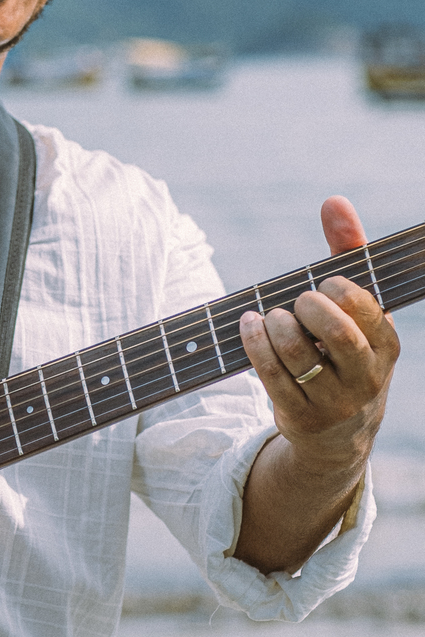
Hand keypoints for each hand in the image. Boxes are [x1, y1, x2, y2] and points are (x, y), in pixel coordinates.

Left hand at [234, 197, 398, 574]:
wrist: (340, 434)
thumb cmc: (346, 352)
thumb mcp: (357, 309)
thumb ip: (349, 253)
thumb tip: (334, 201)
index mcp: (387, 345)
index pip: (363, 307)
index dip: (335, 289)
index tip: (322, 286)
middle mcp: (366, 376)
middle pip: (335, 331)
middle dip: (307, 307)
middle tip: (298, 303)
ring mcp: (333, 400)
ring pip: (297, 353)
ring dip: (275, 325)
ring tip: (271, 316)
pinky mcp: (301, 416)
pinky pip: (270, 375)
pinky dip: (254, 344)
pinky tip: (249, 326)